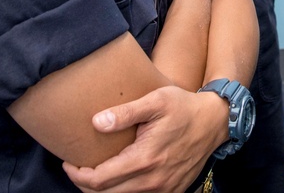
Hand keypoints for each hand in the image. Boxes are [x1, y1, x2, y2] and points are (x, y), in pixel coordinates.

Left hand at [63, 86, 227, 192]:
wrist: (214, 121)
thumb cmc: (183, 107)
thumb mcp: (155, 101)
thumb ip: (125, 112)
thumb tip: (96, 122)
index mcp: (145, 159)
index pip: (98, 180)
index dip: (77, 174)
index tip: (69, 162)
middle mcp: (153, 180)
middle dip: (85, 184)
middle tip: (77, 167)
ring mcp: (163, 189)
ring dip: (103, 190)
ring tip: (94, 173)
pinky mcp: (172, 191)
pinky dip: (123, 191)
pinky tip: (119, 177)